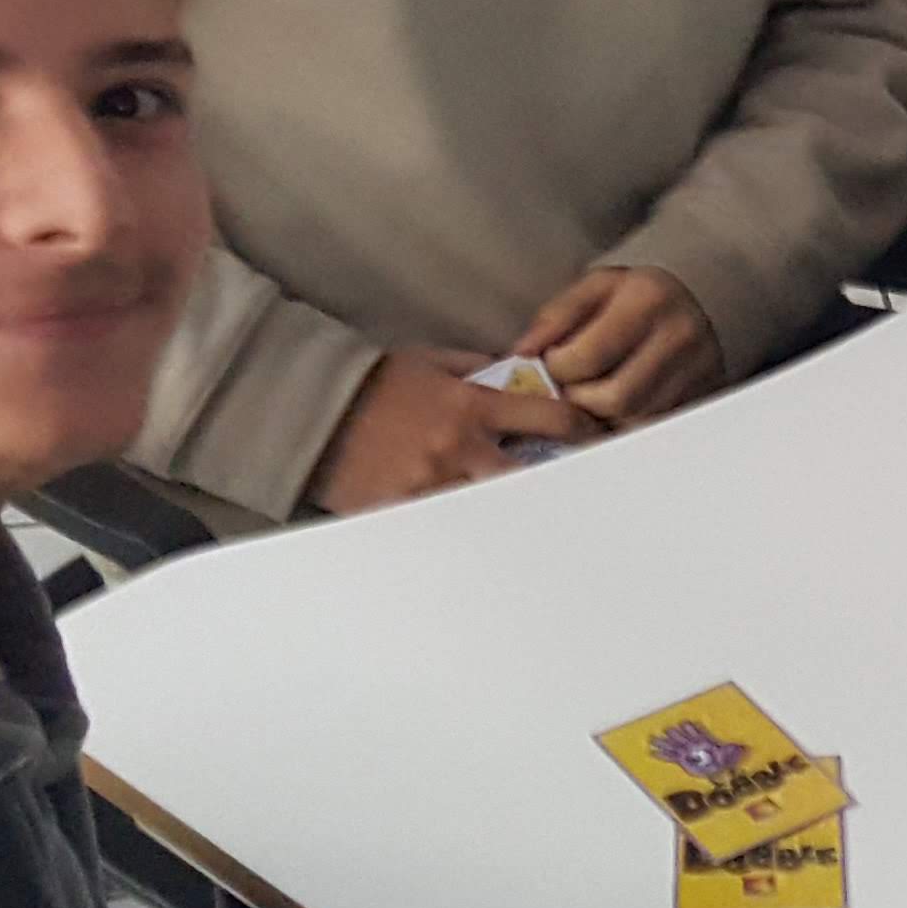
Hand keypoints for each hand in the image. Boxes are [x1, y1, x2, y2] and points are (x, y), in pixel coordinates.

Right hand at [308, 348, 595, 512]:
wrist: (310, 409)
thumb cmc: (372, 382)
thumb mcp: (428, 361)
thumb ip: (475, 368)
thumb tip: (519, 373)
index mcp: (471, 405)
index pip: (550, 416)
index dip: (583, 428)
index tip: (596, 436)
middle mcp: (459, 448)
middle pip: (532, 475)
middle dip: (557, 481)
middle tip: (579, 491)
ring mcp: (432, 485)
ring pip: (493, 508)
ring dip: (511, 511)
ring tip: (538, 524)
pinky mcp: (404, 512)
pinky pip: (447, 528)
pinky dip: (464, 532)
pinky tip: (482, 546)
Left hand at [519, 266, 727, 427]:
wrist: (700, 299)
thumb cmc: (635, 295)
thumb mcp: (595, 288)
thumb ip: (555, 317)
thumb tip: (521, 354)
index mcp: (648, 299)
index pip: (586, 357)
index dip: (557, 369)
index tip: (554, 362)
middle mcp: (680, 336)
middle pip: (614, 399)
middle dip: (579, 401)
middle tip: (570, 387)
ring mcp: (699, 371)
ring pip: (635, 421)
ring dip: (602, 418)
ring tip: (593, 396)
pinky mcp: (704, 397)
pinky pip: (654, 428)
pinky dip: (627, 425)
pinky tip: (617, 408)